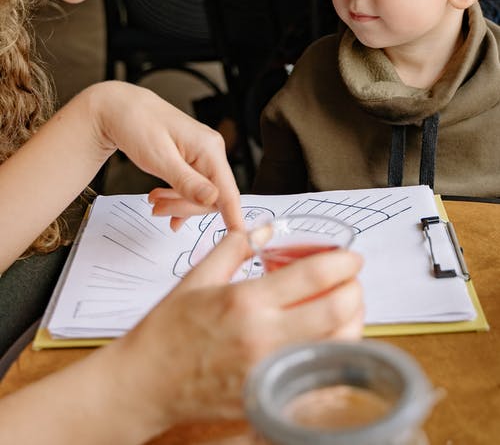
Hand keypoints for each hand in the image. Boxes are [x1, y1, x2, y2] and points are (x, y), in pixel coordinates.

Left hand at [94, 81, 243, 230]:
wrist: (121, 109)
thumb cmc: (137, 125)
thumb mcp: (159, 158)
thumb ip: (186, 182)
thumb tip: (212, 200)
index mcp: (208, 148)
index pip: (228, 191)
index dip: (234, 217)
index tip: (238, 238)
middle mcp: (211, 150)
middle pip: (213, 196)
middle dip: (186, 208)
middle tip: (158, 210)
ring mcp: (203, 154)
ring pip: (202, 193)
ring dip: (179, 203)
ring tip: (154, 203)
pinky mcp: (193, 158)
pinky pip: (194, 186)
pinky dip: (179, 197)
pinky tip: (164, 201)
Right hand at [109, 231, 363, 435]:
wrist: (144, 384)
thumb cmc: (166, 332)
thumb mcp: (197, 278)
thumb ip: (236, 248)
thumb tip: (265, 230)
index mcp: (246, 302)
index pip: (314, 276)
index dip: (342, 262)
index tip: (352, 257)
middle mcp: (263, 338)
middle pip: (337, 311)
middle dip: (354, 289)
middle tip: (351, 280)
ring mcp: (269, 372)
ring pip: (337, 346)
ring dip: (350, 322)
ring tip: (342, 307)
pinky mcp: (270, 396)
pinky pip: (319, 378)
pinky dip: (333, 357)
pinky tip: (326, 342)